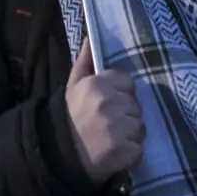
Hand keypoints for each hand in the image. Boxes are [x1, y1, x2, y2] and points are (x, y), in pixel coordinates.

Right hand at [64, 39, 143, 183]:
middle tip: (109, 126)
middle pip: (135, 106)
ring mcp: (116, 128)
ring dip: (130, 136)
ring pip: (140, 127)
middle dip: (126, 116)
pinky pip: (139, 149)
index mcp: (96, 84)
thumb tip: (89, 37)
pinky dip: (131, 155)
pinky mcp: (124, 151)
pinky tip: (116, 154)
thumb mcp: (72, 86)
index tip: (110, 106)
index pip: (127, 84)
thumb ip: (84, 62)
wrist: (57, 158)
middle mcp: (107, 103)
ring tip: (112, 140)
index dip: (121, 96)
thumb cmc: (68, 119)